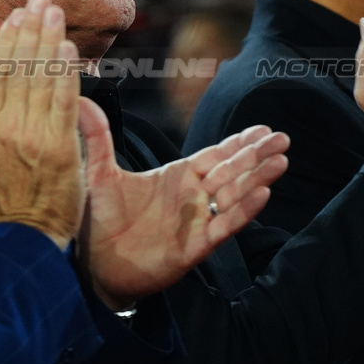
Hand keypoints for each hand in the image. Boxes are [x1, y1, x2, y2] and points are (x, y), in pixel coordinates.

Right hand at [0, 0, 83, 249]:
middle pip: (20, 67)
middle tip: (40, 0)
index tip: (16, 15)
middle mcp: (7, 127)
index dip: (6, 40)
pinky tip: (69, 49)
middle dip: (31, 29)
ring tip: (55, 13)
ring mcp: (35, 136)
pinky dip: (67, 73)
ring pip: (43, 78)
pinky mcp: (62, 147)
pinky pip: (64, 101)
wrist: (23, 238)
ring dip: (50, 41)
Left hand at [78, 104, 289, 306]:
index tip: (263, 128)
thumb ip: (97, 137)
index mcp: (177, 177)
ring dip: (258, 179)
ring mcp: (196, 222)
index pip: (216, 156)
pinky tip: (262, 194)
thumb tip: (80, 99)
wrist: (92, 265)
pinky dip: (243, 211)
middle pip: (232, 172)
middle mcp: (192, 198)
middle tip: (283, 138)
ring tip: (281, 161)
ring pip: (234, 196)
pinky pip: (224, 227)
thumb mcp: (99, 173)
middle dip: (257, 155)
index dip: (239, 143)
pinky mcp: (194, 247)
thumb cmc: (99, 221)